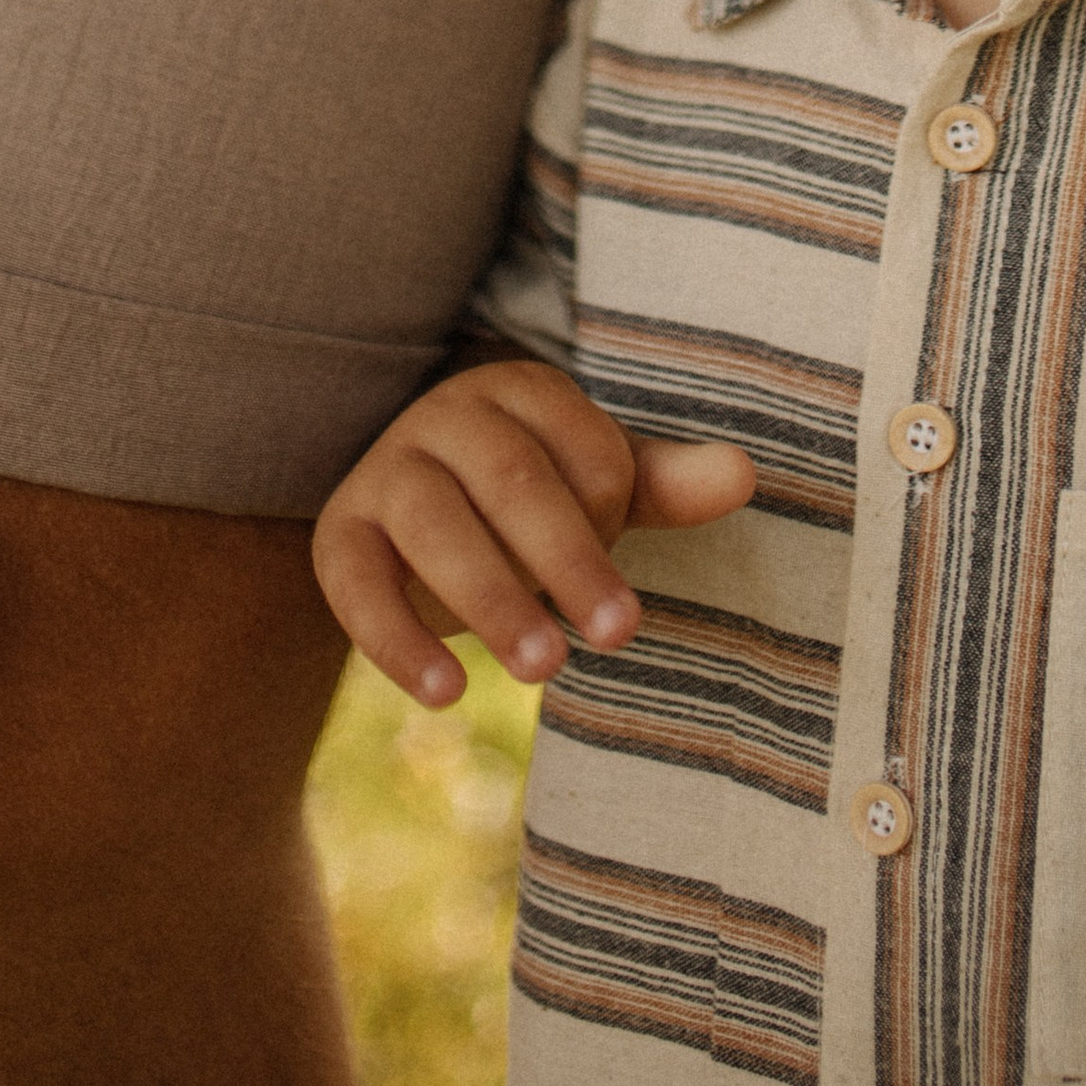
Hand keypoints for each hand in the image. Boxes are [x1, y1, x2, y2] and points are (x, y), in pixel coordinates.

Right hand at [312, 357, 756, 706]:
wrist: (411, 523)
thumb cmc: (528, 503)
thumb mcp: (598, 490)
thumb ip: (666, 484)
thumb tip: (744, 473)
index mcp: (521, 389)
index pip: (586, 450)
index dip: (612, 517)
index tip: (614, 582)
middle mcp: (447, 415)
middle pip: (513, 482)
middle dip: (569, 562)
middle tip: (617, 638)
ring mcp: (386, 471)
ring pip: (435, 527)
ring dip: (492, 600)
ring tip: (545, 670)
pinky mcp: (341, 536)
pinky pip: (359, 585)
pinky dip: (399, 642)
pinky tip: (447, 696)